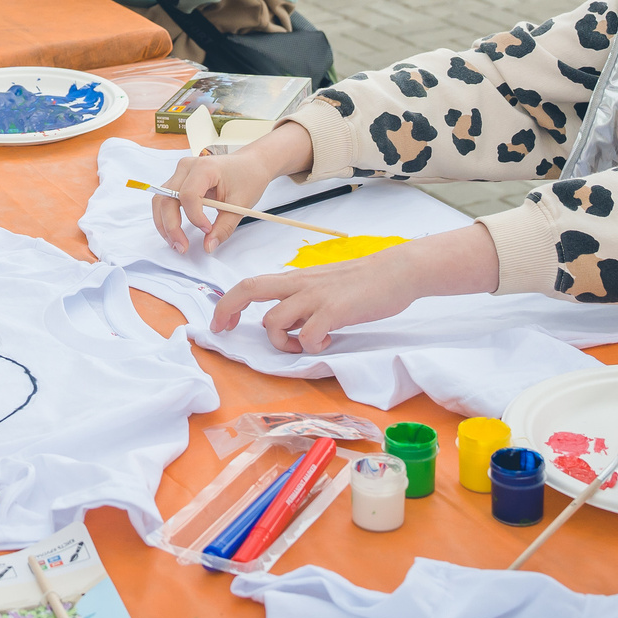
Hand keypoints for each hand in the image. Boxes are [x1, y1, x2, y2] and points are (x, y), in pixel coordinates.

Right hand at [151, 123, 317, 250]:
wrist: (250, 164)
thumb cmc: (248, 178)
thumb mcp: (241, 205)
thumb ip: (223, 227)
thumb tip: (208, 246)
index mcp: (205, 168)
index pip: (188, 195)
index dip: (194, 217)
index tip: (207, 230)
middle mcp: (187, 167)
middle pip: (167, 198)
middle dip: (171, 226)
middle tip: (182, 247)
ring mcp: (181, 172)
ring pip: (161, 200)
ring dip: (164, 224)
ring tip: (176, 243)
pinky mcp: (179, 180)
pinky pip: (166, 199)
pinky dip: (167, 218)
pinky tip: (176, 232)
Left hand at [210, 227, 496, 353]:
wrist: (396, 271)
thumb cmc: (362, 281)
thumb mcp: (323, 285)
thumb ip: (302, 301)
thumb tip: (288, 325)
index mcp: (295, 279)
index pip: (250, 284)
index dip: (227, 302)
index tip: (221, 322)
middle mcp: (299, 285)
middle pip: (249, 290)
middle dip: (226, 310)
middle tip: (223, 330)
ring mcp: (315, 297)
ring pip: (274, 321)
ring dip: (282, 341)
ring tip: (305, 343)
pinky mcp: (334, 310)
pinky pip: (308, 336)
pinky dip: (312, 346)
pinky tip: (328, 341)